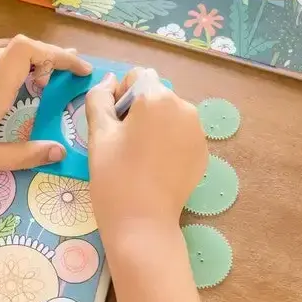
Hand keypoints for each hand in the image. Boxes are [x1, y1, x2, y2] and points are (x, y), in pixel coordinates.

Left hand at [0, 34, 91, 175]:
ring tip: (42, 75)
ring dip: (28, 57)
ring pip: (4, 48)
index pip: (30, 49)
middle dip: (50, 58)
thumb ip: (24, 155)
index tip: (77, 70)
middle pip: (22, 47)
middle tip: (68, 77)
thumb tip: (58, 151)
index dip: (58, 54)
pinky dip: (5, 56)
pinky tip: (4, 70)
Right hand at [86, 68, 206, 234]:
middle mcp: (184, 108)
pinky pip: (181, 135)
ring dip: (154, 125)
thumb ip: (99, 99)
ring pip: (169, 115)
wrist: (142, 223)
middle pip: (155, 95)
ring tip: (139, 157)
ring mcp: (198, 132)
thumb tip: (109, 80)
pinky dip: (168, 142)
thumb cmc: (114, 176)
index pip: (137, 77)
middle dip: (138, 110)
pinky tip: (155, 167)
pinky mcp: (202, 153)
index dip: (120, 97)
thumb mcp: (99, 134)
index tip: (113, 125)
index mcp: (158, 98)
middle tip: (123, 144)